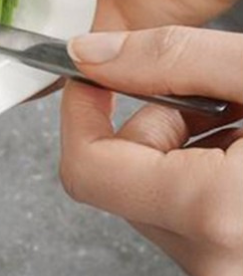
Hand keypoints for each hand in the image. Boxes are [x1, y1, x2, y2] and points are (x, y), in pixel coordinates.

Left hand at [62, 26, 242, 275]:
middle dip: (152, 124)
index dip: (80, 110)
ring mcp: (221, 272)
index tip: (92, 78)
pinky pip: (185, 216)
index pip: (85, 165)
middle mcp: (212, 260)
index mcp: (213, 211)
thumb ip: (173, 56)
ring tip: (239, 130)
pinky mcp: (229, 269)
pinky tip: (241, 159)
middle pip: (119, 176)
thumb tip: (91, 53)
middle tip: (213, 103)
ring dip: (180, 150)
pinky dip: (201, 178)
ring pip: (149, 194)